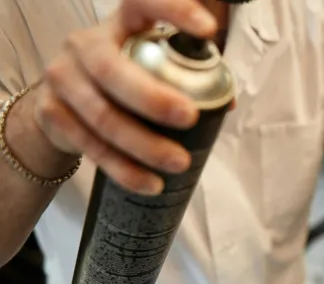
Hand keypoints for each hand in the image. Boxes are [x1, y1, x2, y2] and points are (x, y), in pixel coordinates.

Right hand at [32, 0, 217, 194]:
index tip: (208, 30)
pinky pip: (91, 146)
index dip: (174, 11)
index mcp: (120, 25)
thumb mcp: (150, 66)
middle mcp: (85, 45)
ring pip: (102, 116)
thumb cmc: (123, 80)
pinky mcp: (52, 114)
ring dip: (143, 144)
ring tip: (179, 162)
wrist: (63, 106)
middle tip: (190, 118)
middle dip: (154, 98)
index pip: (143, 4)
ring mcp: (63, 79)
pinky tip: (150, 182)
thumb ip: (186, 75)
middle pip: (113, 71)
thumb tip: (227, 102)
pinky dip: (124, 169)